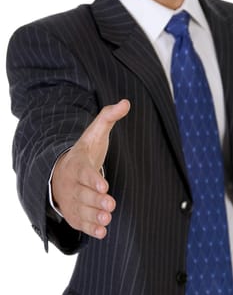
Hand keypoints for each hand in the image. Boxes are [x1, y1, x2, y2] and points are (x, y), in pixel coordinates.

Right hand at [51, 99, 129, 238]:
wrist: (61, 172)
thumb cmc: (84, 153)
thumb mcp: (94, 134)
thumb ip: (108, 118)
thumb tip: (126, 102)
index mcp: (77, 164)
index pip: (83, 172)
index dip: (92, 179)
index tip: (104, 185)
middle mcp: (72, 183)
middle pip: (83, 193)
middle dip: (96, 200)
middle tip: (110, 205)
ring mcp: (71, 199)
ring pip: (82, 209)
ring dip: (94, 216)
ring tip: (107, 220)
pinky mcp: (74, 213)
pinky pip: (80, 222)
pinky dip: (89, 228)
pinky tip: (102, 232)